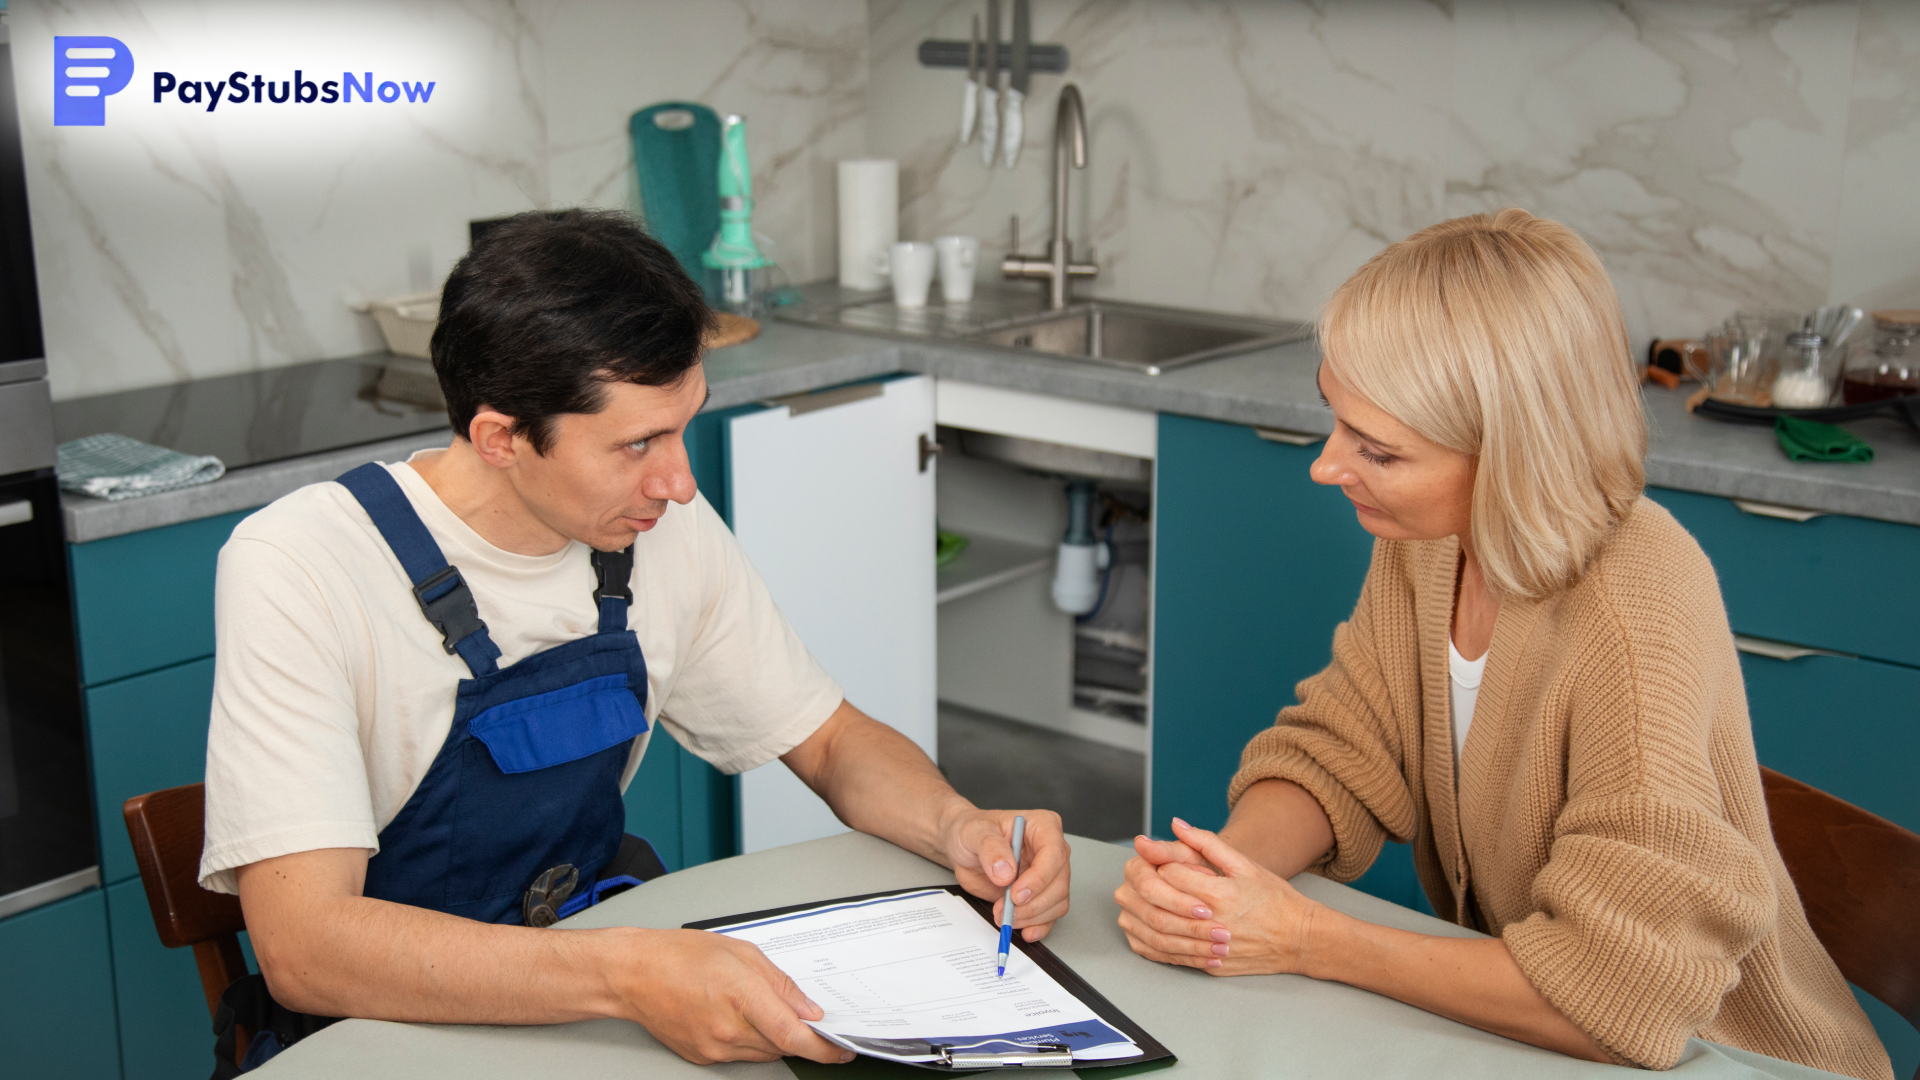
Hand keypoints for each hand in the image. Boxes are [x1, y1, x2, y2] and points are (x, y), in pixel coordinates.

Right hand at [611, 928, 855, 1064]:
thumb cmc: (680, 955)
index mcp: (741, 995)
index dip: (823, 1047)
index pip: (793, 1034)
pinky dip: (751, 1042)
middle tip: (805, 1019)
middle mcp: (727, 1029)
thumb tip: (808, 1010)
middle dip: (800, 1035)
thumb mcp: (742, 952)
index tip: (842, 1048)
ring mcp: (713, 1048)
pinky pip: (741, 1056)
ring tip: (760, 1009)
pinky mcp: (702, 1058)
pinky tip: (739, 1018)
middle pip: (782, 1046)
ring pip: (763, 1053)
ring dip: (775, 1038)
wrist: (633, 974)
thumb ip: (781, 984)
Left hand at [941, 807, 1070, 941]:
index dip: (1039, 878)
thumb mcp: (974, 832)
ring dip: (1032, 916)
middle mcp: (1051, 850)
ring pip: (1057, 902)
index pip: (1054, 853)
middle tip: (1006, 910)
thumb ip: (991, 848)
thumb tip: (1007, 872)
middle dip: (1033, 903)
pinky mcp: (1040, 894)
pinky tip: (1025, 930)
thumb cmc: (972, 832)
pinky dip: (1038, 925)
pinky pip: (1050, 914)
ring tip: (1004, 916)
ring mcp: (1048, 874)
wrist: (963, 847)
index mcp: (1043, 826)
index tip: (1016, 894)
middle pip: (1059, 882)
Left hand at [1114, 817, 1323, 975]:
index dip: (1160, 863)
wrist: (1300, 938)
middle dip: (1145, 888)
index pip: (1170, 874)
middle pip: (1159, 904)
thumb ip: (1207, 843)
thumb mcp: (1245, 864)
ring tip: (1144, 902)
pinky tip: (1151, 930)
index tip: (1158, 859)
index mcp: (1219, 894)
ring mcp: (1211, 949)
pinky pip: (1171, 957)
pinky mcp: (1210, 967)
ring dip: (1145, 916)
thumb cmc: (1275, 898)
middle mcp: (1212, 924)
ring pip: (1159, 934)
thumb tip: (1176, 824)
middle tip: (1142, 878)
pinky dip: (1155, 943)